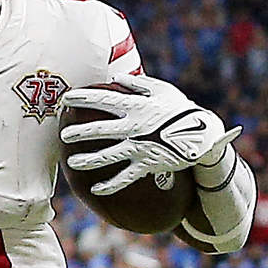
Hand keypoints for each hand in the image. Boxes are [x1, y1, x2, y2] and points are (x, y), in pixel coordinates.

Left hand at [60, 78, 241, 196]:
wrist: (203, 134)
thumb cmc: (180, 108)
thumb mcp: (162, 90)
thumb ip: (138, 84)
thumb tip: (116, 77)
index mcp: (136, 106)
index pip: (103, 101)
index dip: (83, 98)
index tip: (66, 98)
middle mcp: (134, 127)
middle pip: (99, 130)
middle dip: (79, 132)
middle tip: (64, 135)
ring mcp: (140, 147)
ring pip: (107, 156)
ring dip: (88, 161)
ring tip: (72, 163)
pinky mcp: (147, 164)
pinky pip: (125, 177)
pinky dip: (110, 185)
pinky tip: (95, 189)